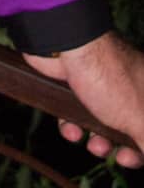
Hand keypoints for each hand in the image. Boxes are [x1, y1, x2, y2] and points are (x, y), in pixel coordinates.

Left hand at [21, 30, 143, 168]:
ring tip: (91, 143)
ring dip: (97, 141)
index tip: (133, 157)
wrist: (65, 45)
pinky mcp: (76, 85)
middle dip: (123, 148)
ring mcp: (102, 86)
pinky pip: (77, 114)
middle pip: (130, 128)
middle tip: (116, 155)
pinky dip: (73, 126)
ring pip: (103, 124)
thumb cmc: (109, 78)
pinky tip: (70, 129)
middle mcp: (128, 87)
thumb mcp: (138, 119)